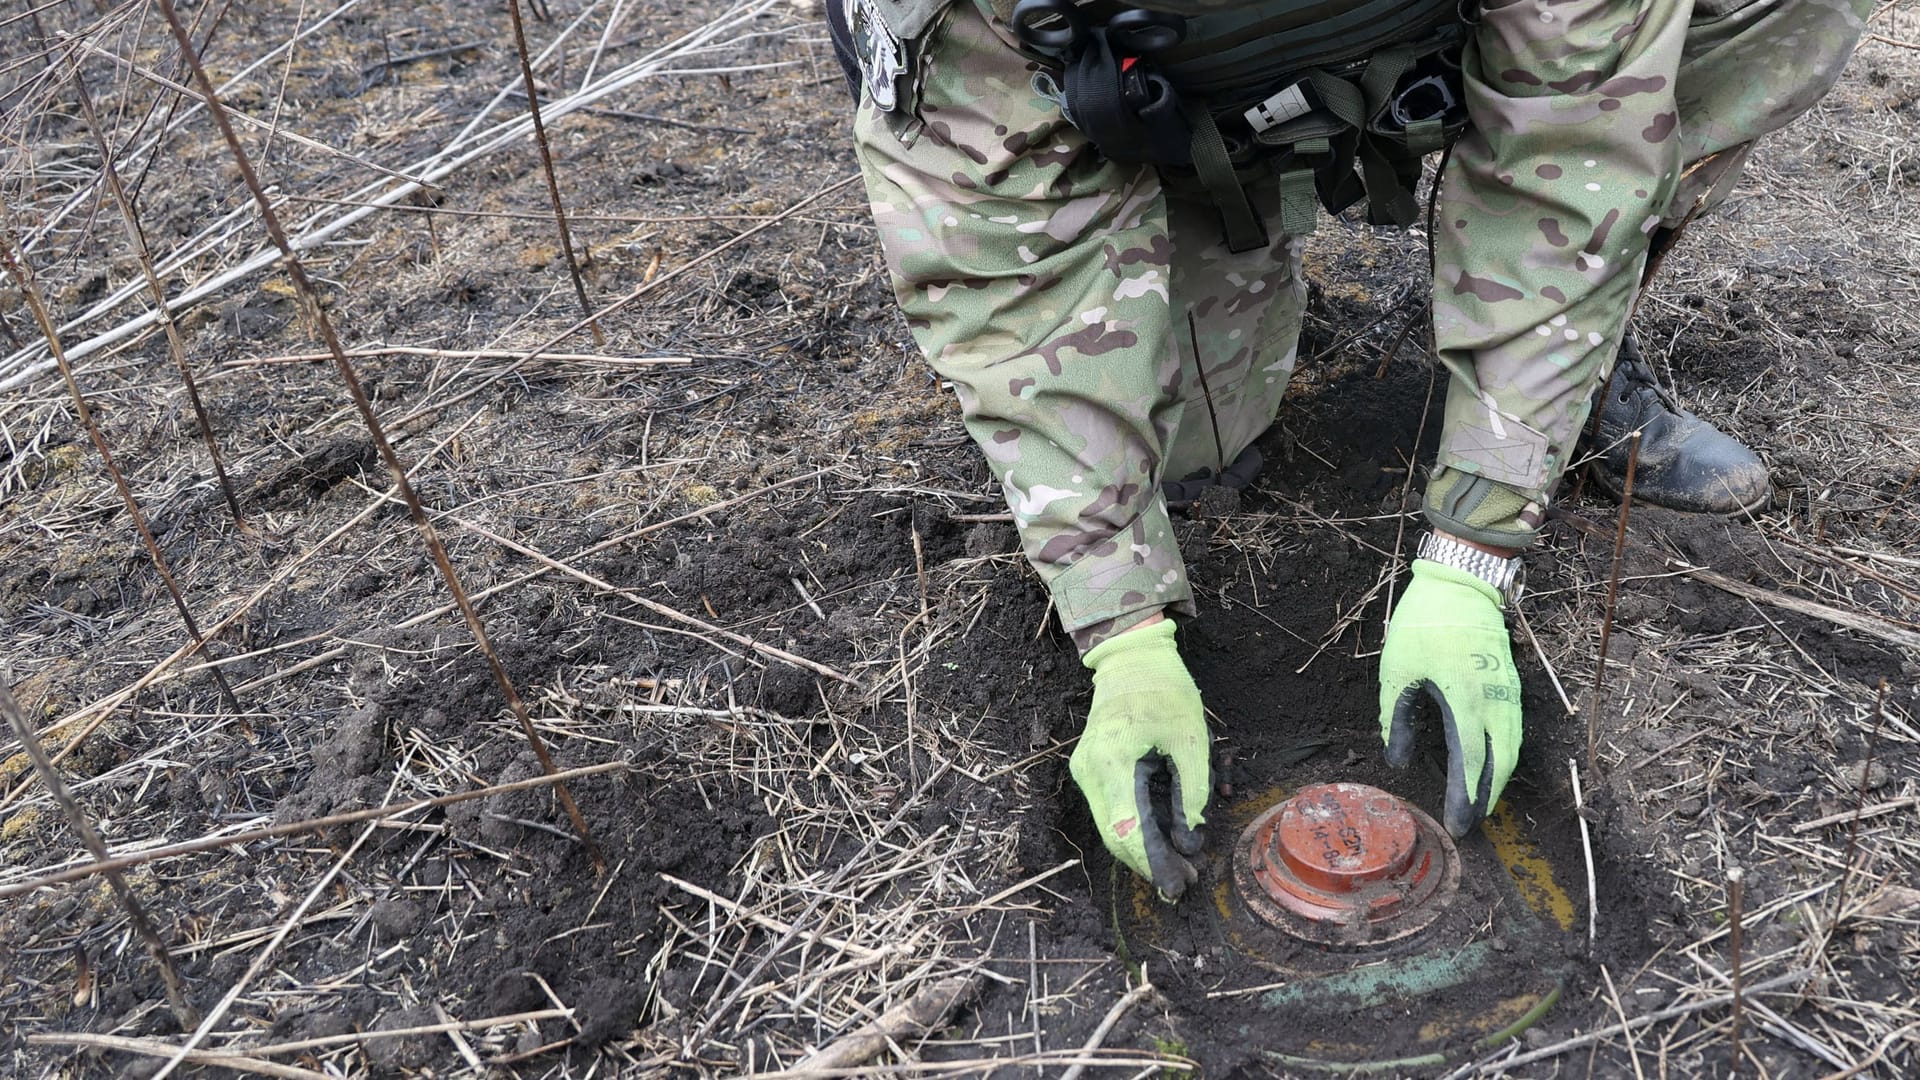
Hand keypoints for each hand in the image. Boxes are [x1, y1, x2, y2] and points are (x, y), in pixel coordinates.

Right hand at [1069, 619, 1209, 899]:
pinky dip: (1138, 827)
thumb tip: (1191, 841)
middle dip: (1152, 862)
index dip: (1153, 862)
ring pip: (1112, 825)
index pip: (1127, 829)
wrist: (1132, 660)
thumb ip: (1193, 793)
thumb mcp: (1191, 740)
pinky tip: (1165, 839)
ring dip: (1146, 848)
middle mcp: (1090, 771)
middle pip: (1116, 834)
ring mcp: (1086, 771)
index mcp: (1112, 761)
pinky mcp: (1092, 771)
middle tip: (1187, 881)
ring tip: (1182, 865)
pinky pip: (1113, 809)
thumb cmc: (1165, 692)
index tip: (1180, 884)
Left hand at [1378, 558, 1522, 836]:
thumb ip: (1395, 718)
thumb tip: (1396, 760)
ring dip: (1499, 779)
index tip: (1458, 824)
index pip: (1469, 761)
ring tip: (1481, 804)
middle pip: (1498, 762)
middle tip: (1470, 824)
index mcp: (1463, 698)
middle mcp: (1493, 700)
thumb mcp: (1398, 671)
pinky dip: (1505, 756)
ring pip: (1511, 748)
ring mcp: (1507, 692)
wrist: (1463, 584)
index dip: (1465, 797)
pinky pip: (1513, 730)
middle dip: (1486, 797)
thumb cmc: (1425, 624)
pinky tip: (1493, 767)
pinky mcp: (1511, 684)